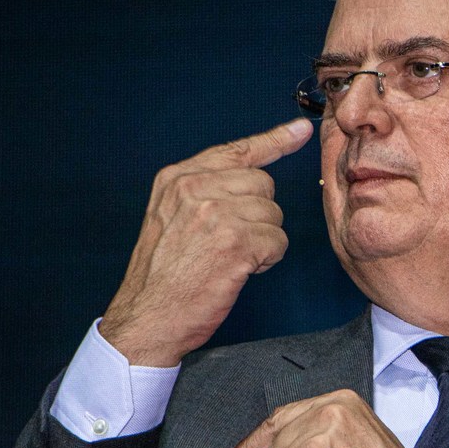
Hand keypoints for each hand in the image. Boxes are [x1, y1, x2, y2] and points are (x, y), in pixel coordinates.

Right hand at [98, 118, 313, 365]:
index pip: (236, 150)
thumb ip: (204, 192)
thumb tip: (254, 177)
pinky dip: (267, 260)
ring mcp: (214, 213)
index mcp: (177, 178)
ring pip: (273, 214)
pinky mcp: (234, 242)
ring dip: (263, 240)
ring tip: (230, 258)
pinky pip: (278, 241)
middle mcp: (194, 188)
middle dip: (259, 215)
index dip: (274, 140)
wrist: (147, 317)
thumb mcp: (171, 217)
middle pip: (263, 184)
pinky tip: (239, 270)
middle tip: (231, 242)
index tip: (301, 130)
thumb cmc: (163, 275)